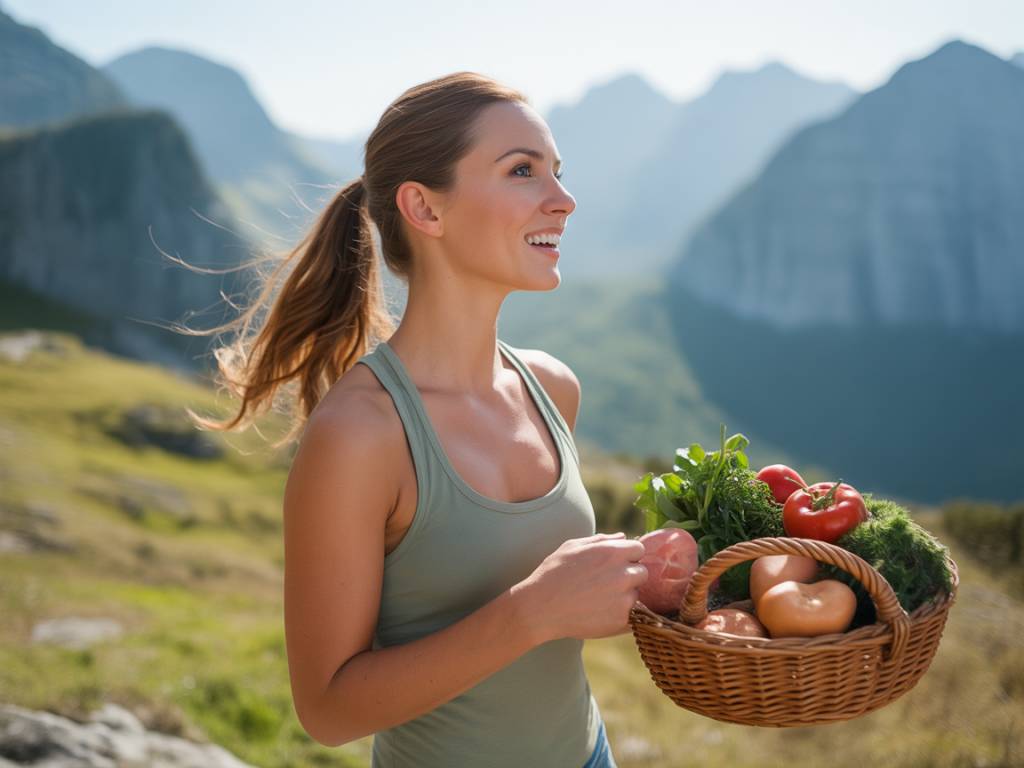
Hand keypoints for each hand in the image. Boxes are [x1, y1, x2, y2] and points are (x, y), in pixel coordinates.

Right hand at [512, 533, 647, 643]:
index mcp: (612, 552)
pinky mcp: (621, 621)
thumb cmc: (553, 573)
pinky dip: (622, 615)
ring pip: (637, 595)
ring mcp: (624, 599)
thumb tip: (623, 537)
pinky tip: (603, 613)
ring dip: (625, 596)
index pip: (639, 549)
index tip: (615, 564)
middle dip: (629, 575)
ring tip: (600, 600)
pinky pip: (634, 616)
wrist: (540, 608)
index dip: (628, 556)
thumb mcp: (572, 547)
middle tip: (608, 583)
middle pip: (642, 572)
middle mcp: (622, 574)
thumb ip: (601, 540)